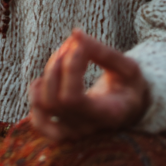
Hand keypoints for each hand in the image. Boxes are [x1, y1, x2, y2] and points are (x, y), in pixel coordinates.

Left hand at [29, 28, 149, 140]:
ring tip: (61, 57)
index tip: (79, 45)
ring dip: (46, 75)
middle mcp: (88, 128)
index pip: (73, 99)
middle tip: (71, 45)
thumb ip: (103, 52)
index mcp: (108, 115)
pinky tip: (46, 81)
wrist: (129, 106)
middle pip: (56, 100)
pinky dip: (35, 97)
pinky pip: (38, 121)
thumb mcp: (128, 67)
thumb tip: (75, 33)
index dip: (69, 68)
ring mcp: (73, 131)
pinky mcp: (61, 129)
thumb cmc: (128, 85)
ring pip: (44, 106)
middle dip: (58, 65)